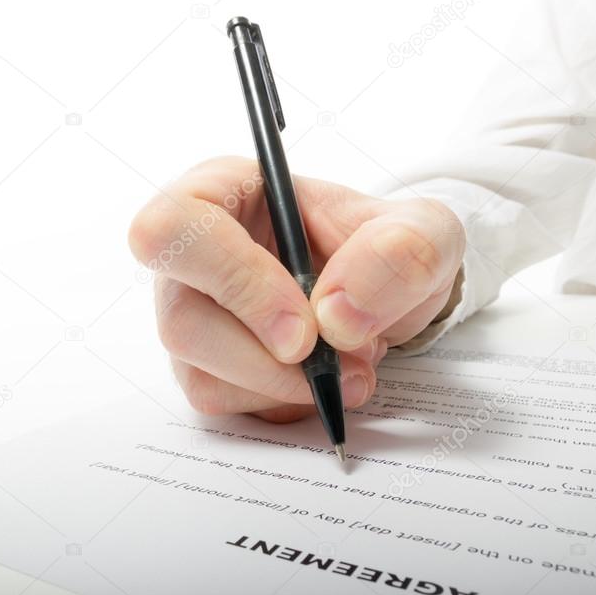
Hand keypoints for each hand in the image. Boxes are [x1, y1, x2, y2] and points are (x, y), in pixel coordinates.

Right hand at [128, 157, 464, 422]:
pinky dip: (281, 402)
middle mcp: (188, 254)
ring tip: (347, 364)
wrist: (381, 294)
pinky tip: (315, 378)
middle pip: (181, 321)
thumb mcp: (422, 230)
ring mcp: (188, 313)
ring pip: (200, 372)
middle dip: (269, 358)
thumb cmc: (382, 247)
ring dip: (285, 386)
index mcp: (219, 192)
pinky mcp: (202, 364)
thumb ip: (402, 250)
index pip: (172, 230)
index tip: (305, 327)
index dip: (235, 282)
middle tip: (338, 360)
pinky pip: (222, 402)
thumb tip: (337, 313)